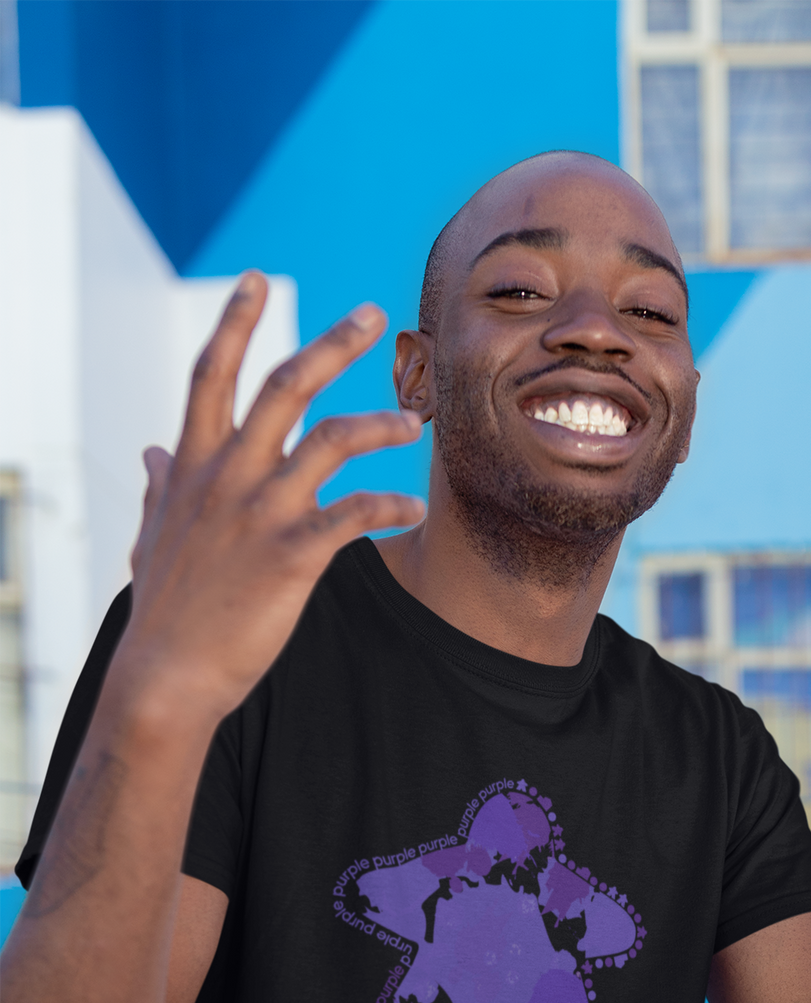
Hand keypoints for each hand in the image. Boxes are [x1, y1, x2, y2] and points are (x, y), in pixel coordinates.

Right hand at [120, 272, 424, 725]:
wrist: (167, 672)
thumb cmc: (165, 607)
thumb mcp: (154, 533)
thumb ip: (161, 485)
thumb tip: (150, 451)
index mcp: (194, 464)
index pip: (212, 374)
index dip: (233, 323)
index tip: (254, 279)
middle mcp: (229, 475)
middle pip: (284, 386)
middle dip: (331, 343)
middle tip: (373, 312)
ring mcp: (262, 511)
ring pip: (332, 441)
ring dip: (381, 423)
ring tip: (416, 422)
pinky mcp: (293, 554)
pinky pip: (355, 515)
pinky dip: (391, 508)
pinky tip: (416, 509)